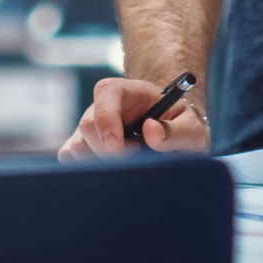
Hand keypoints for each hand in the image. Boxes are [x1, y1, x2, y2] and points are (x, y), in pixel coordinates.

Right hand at [58, 77, 210, 160]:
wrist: (172, 136)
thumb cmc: (181, 128)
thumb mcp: (192, 129)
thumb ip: (177, 132)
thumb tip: (152, 132)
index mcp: (129, 91)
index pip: (106, 92)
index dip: (107, 120)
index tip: (117, 148)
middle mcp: (104, 106)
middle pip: (88, 125)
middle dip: (107, 151)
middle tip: (135, 161)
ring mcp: (90, 127)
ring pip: (78, 146)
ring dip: (100, 162)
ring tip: (129, 163)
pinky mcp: (82, 146)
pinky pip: (69, 157)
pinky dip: (85, 169)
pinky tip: (110, 171)